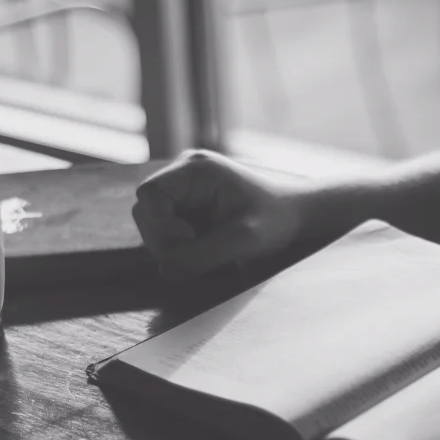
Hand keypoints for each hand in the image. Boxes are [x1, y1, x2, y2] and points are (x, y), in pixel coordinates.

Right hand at [132, 150, 312, 279]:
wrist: (293, 216)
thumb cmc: (275, 221)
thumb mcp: (242, 240)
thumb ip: (201, 256)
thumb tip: (165, 270)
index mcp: (195, 169)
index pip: (149, 194)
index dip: (161, 225)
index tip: (191, 241)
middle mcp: (183, 174)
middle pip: (146, 212)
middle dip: (167, 240)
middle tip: (205, 253)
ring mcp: (183, 191)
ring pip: (153, 226)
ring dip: (174, 247)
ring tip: (213, 251)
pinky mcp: (186, 208)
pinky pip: (166, 233)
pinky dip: (181, 248)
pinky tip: (210, 249)